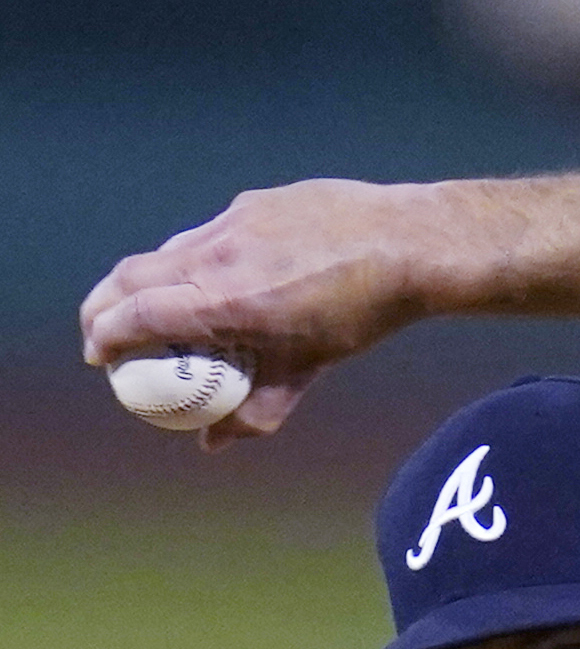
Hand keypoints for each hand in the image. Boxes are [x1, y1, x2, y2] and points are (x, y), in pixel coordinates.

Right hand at [80, 179, 453, 448]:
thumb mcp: (308, 367)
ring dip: (147, 281)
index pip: (135, 315)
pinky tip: (218, 275)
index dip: (106, 336)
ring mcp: (233, 222)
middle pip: (131, 277)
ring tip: (154, 306)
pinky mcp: (254, 203)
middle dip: (104, 306)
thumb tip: (212, 443)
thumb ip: (256, 408)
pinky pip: (210, 233)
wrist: (409, 245)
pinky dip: (196, 258)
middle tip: (103, 332)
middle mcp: (216, 254)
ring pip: (168, 252)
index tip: (99, 356)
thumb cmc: (361, 313)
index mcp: (223, 300)